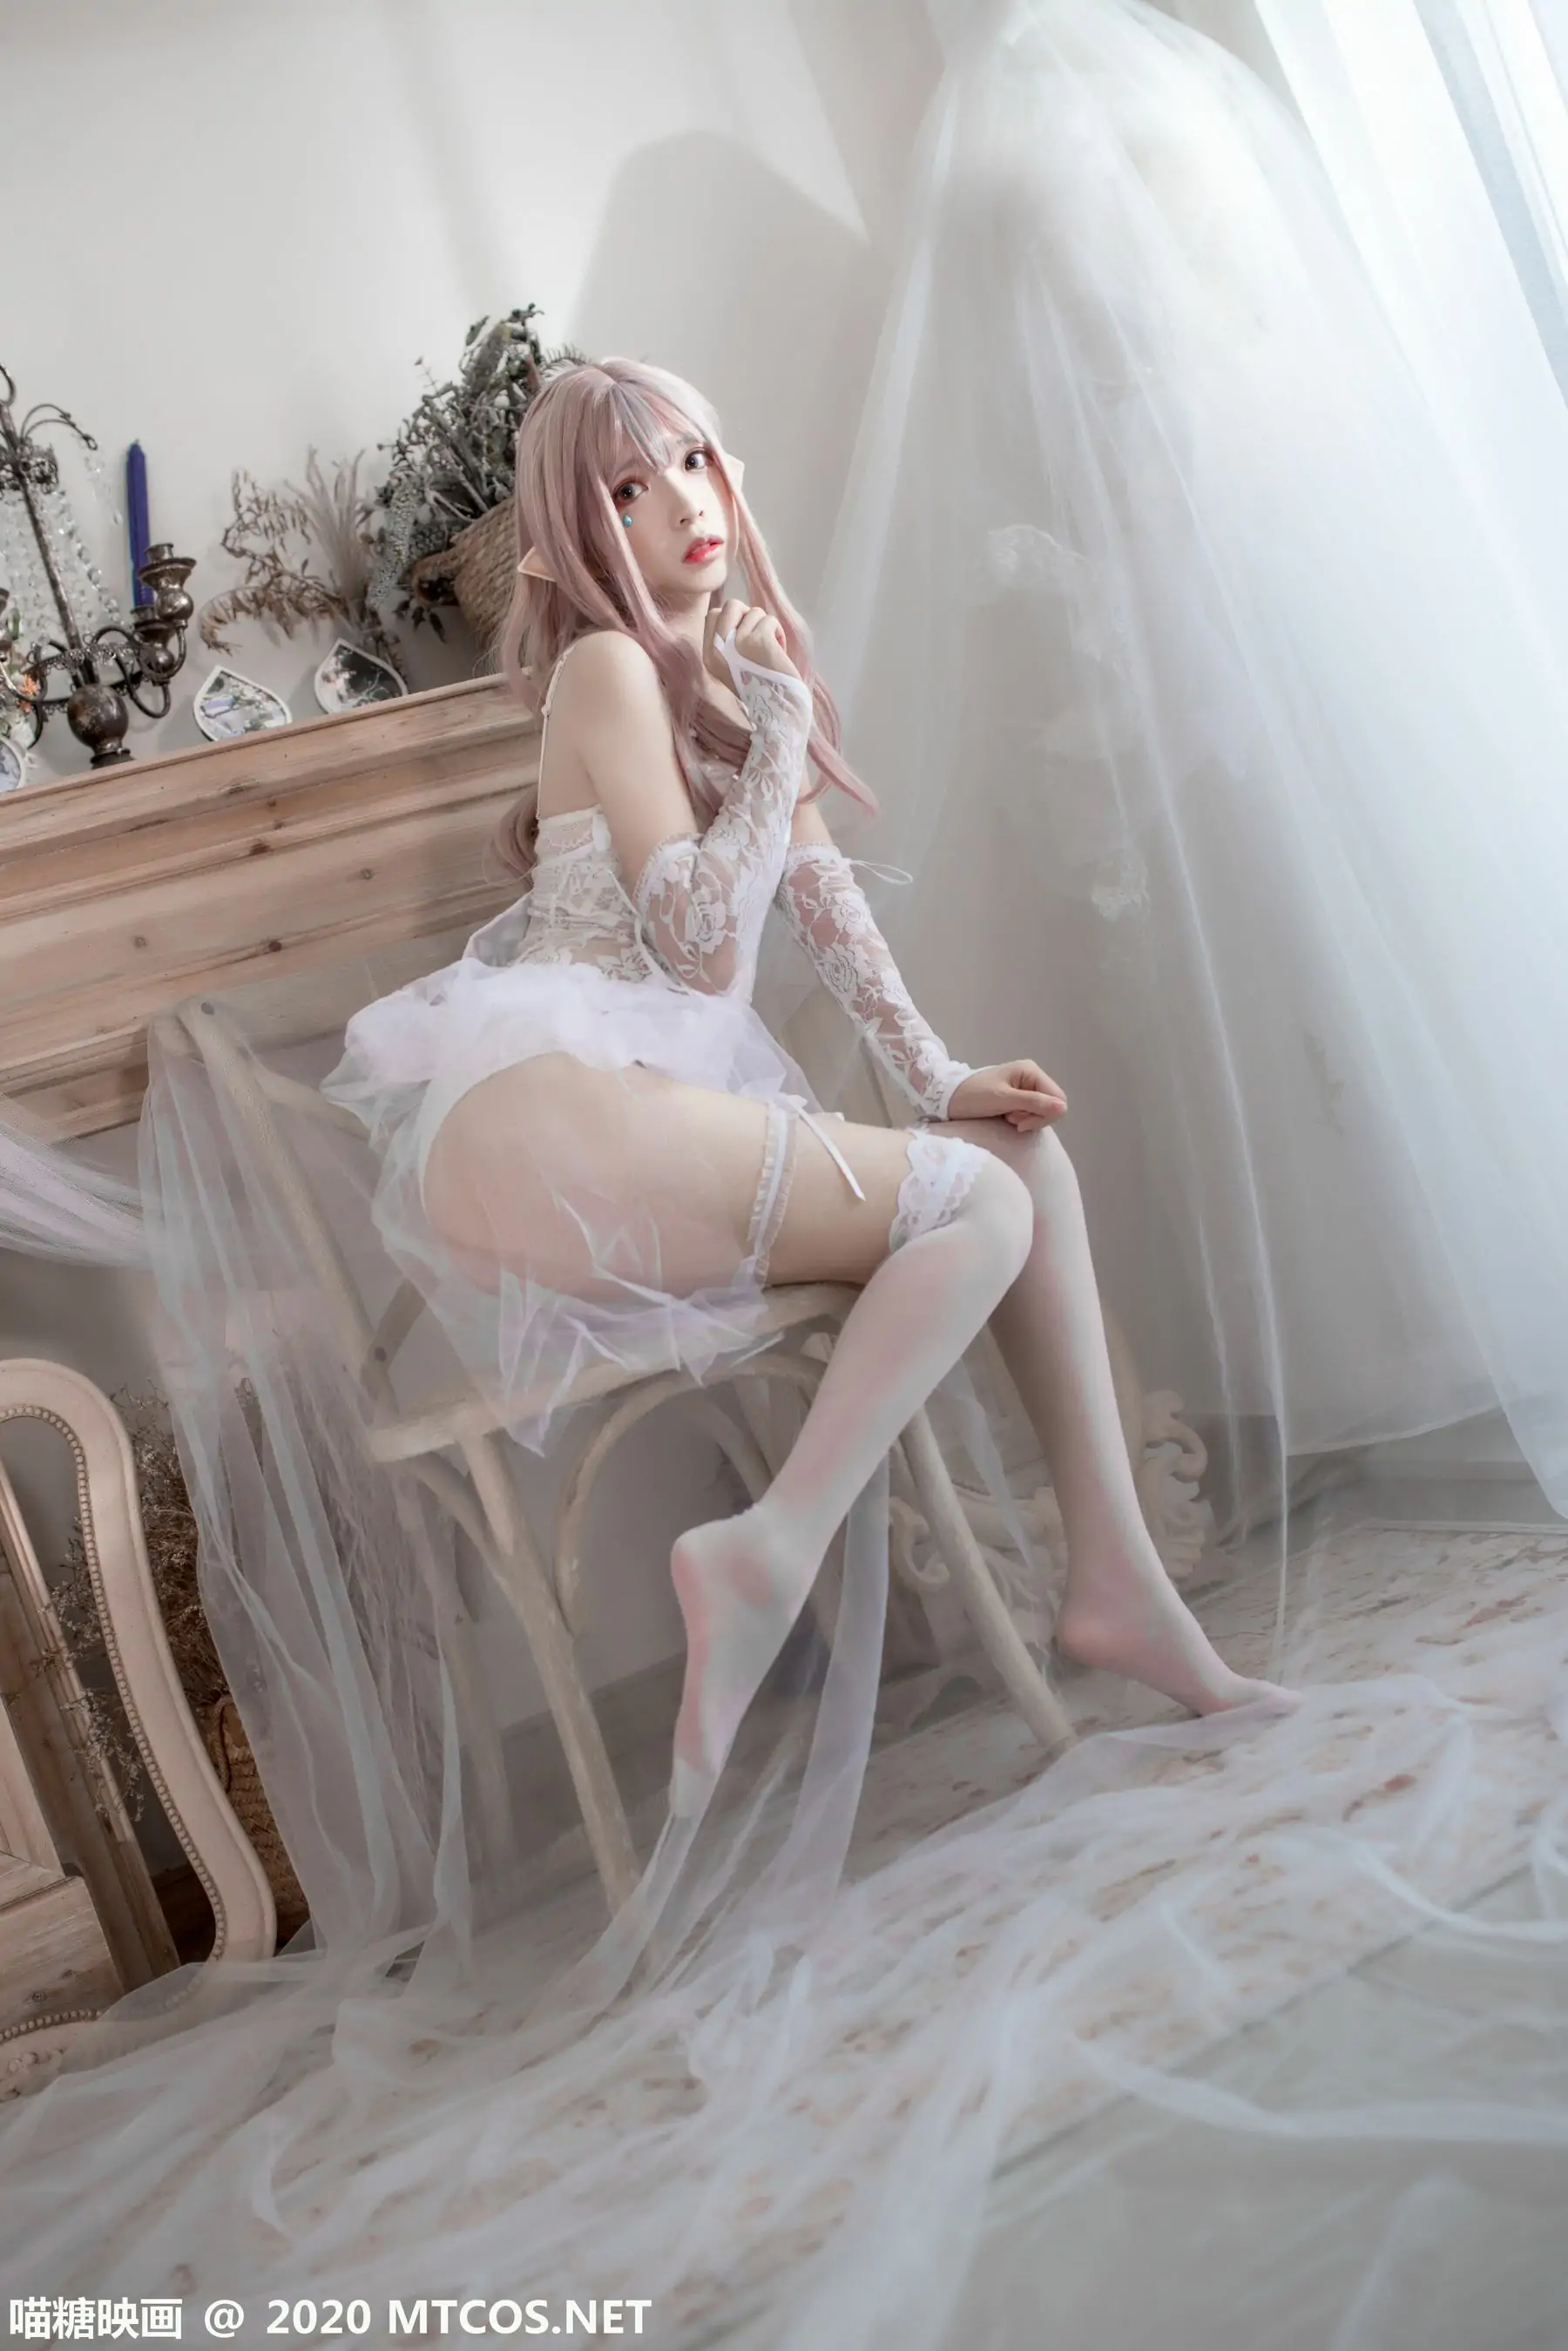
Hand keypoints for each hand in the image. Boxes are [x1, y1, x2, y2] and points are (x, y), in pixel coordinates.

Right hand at [704, 597, 799, 682]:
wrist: (776, 708)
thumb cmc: (757, 686)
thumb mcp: (729, 666)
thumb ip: (726, 642)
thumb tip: (735, 613)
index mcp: (709, 655)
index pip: (712, 615)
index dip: (731, 617)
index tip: (744, 632)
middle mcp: (719, 647)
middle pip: (731, 606)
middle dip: (748, 615)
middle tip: (758, 634)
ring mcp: (737, 642)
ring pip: (754, 611)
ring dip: (766, 626)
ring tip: (770, 647)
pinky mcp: (758, 641)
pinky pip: (769, 620)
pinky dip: (778, 632)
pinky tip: (779, 649)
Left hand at [946, 1060, 1066, 1132]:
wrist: (947, 1098)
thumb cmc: (972, 1095)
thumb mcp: (1003, 1099)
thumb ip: (1033, 1103)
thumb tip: (1062, 1108)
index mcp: (1031, 1071)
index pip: (1058, 1099)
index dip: (1044, 1116)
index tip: (1020, 1122)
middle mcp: (1032, 1077)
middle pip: (1053, 1106)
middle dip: (1035, 1118)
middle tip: (1011, 1119)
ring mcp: (1026, 1088)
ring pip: (1043, 1112)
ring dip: (1027, 1119)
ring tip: (1006, 1117)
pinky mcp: (1019, 1098)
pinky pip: (1032, 1114)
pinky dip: (1022, 1120)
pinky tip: (1006, 1118)